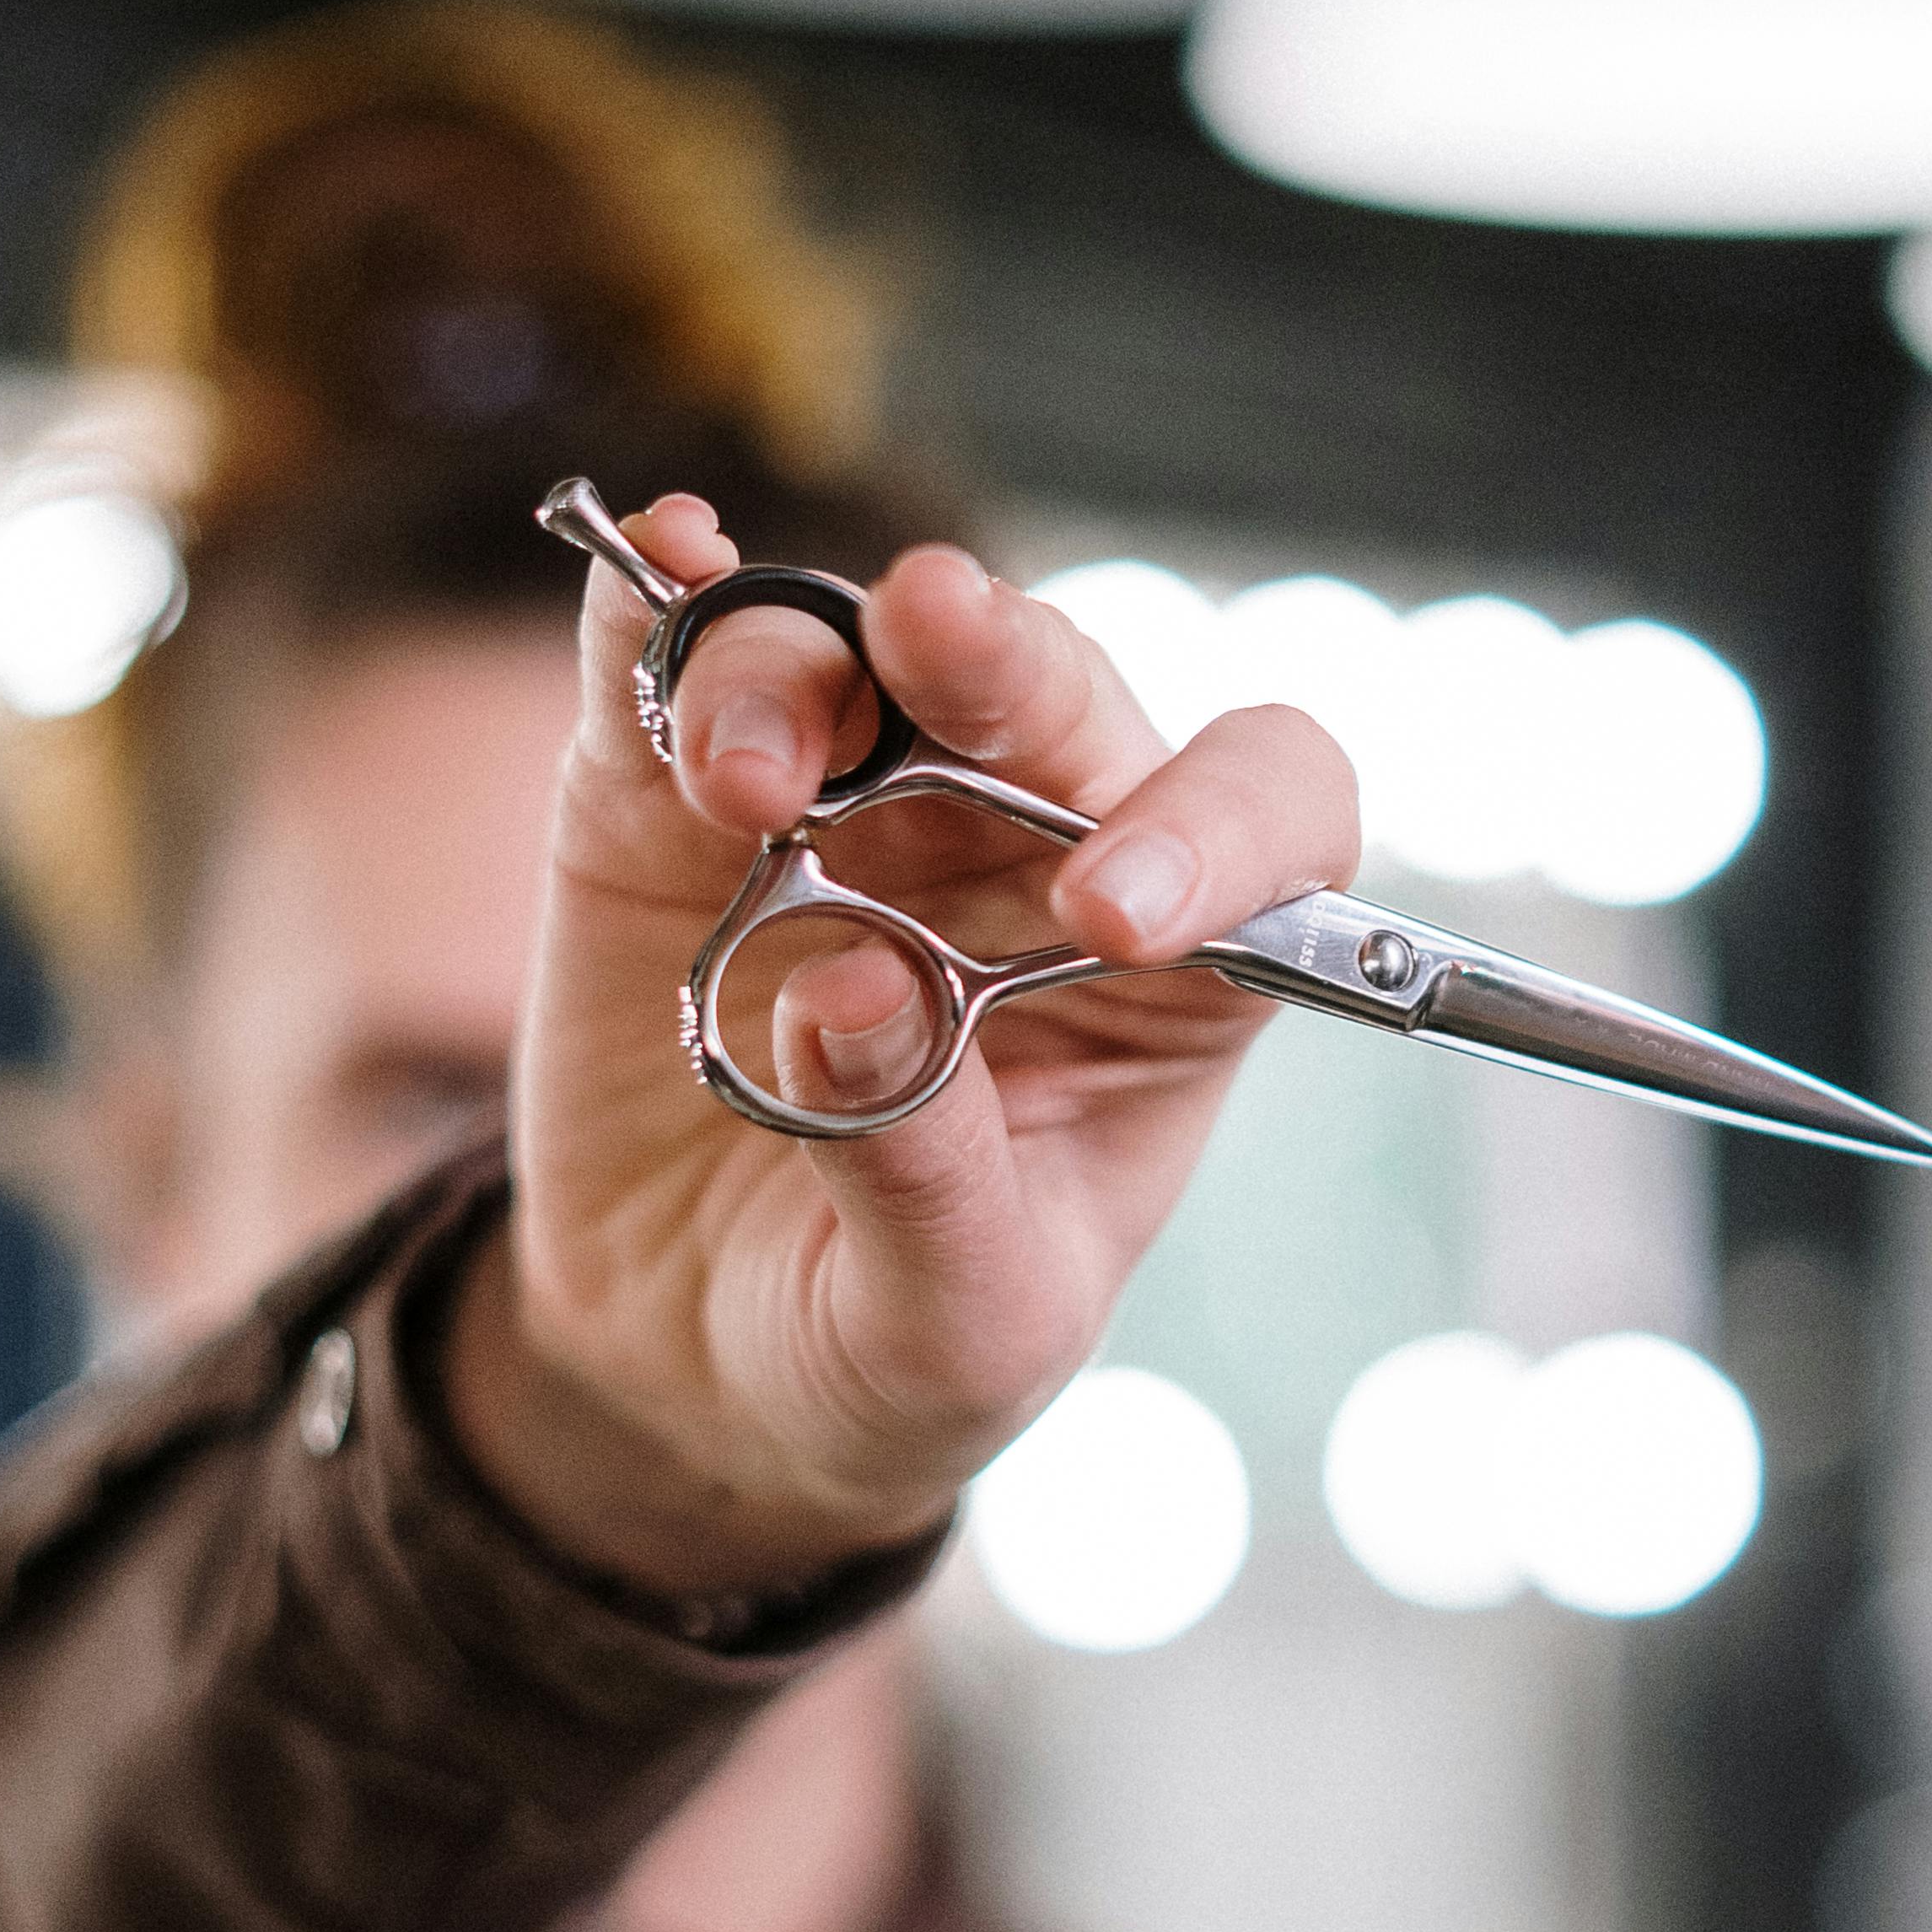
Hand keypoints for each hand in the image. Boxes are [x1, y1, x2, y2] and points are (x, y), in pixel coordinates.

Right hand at [449, 495, 1357, 1593]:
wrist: (683, 1371)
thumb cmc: (884, 1347)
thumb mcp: (953, 1331)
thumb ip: (927, 1183)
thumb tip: (852, 995)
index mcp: (1171, 969)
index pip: (1270, 829)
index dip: (1220, 824)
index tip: (1114, 908)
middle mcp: (1030, 846)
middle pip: (1053, 692)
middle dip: (998, 655)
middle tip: (931, 627)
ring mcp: (850, 804)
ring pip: (858, 657)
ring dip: (801, 677)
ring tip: (737, 786)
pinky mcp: (670, 799)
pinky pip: (679, 660)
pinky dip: (668, 601)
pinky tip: (661, 560)